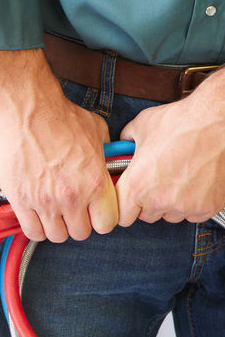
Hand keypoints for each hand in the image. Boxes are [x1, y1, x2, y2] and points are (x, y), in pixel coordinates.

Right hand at [0, 48, 117, 241]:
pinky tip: (36, 214)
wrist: (28, 110)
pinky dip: (36, 227)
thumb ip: (105, 155)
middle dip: (78, 223)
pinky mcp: (21, 200)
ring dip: (57, 227)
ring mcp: (44, 201)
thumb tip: (107, 162)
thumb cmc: (59, 117)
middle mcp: (71, 197)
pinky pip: (31, 231)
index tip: (95, 213)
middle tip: (72, 211)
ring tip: (53, 213)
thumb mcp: (97, 133)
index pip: (106, 224)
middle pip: (81, 233)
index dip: (101, 219)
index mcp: (94, 183)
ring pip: (56, 236)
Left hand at [116, 69, 224, 225]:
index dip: (123, 205)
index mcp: (137, 184)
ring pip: (168, 215)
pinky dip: (190, 203)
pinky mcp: (207, 208)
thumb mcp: (142, 125)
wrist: (221, 121)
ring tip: (175, 177)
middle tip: (153, 180)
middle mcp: (159, 199)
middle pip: (144, 215)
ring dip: (168, 202)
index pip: (121, 215)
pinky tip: (192, 182)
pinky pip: (191, 214)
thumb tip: (123, 146)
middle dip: (145, 201)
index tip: (127, 197)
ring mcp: (185, 206)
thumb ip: (126, 141)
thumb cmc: (185, 122)